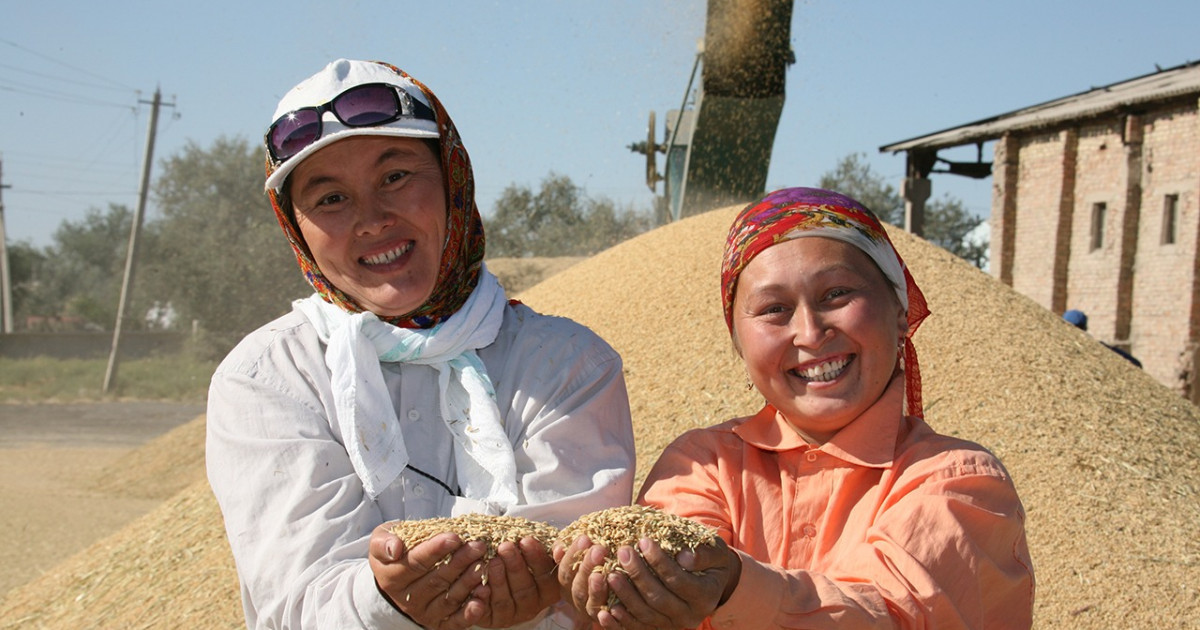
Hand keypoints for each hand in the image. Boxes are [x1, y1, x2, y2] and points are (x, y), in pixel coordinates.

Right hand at [368, 523, 488, 629]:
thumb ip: (384, 542)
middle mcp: (407, 600)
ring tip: (484, 565)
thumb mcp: (381, 540)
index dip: (436, 550)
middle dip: (460, 561)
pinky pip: (456, 621)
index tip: (455, 537)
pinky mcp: (439, 623)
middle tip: (479, 545)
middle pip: (437, 580)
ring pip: (449, 599)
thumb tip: (394, 549)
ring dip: (469, 582)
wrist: (399, 573)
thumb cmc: (396, 550)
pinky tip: (484, 595)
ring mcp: (424, 613)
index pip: (416, 563)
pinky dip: (471, 611)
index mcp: (391, 578)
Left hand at [471, 537, 560, 627]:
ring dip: (498, 581)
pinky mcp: (491, 619)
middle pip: (524, 590)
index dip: (536, 559)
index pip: (546, 577)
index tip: (526, 540)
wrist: (501, 570)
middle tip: (505, 547)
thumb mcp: (537, 550)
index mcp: (548, 591)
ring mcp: (511, 615)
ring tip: (492, 561)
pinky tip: (478, 586)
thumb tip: (560, 549)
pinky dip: (481, 600)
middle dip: (514, 567)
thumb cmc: (523, 556)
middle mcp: (532, 606)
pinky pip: (486, 612)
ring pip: (505, 602)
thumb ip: (551, 547)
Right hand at [554, 534, 614, 618]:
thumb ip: (569, 548)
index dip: (573, 554)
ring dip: (596, 589)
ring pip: (591, 603)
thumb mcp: (581, 552)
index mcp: (566, 582)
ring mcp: (591, 611)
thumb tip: (558, 549)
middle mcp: (576, 599)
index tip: (585, 538)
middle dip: (587, 567)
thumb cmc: (596, 560)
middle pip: (578, 586)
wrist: (616, 583)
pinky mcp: (607, 620)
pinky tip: (615, 606)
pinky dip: (608, 617)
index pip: (566, 569)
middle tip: (599, 549)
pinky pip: (606, 621)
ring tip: (602, 574)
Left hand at [598, 537, 740, 629]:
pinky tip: (606, 609)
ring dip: (626, 595)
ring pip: (646, 614)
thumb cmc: (711, 559)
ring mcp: (674, 625)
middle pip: (659, 598)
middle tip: (622, 552)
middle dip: (638, 575)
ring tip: (610, 574)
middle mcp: (690, 615)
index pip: (678, 580)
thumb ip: (704, 554)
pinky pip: (638, 628)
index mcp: (706, 596)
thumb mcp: (716, 551)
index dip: (659, 562)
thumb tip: (684, 558)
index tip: (642, 541)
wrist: (711, 581)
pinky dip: (622, 621)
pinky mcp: (659, 629)